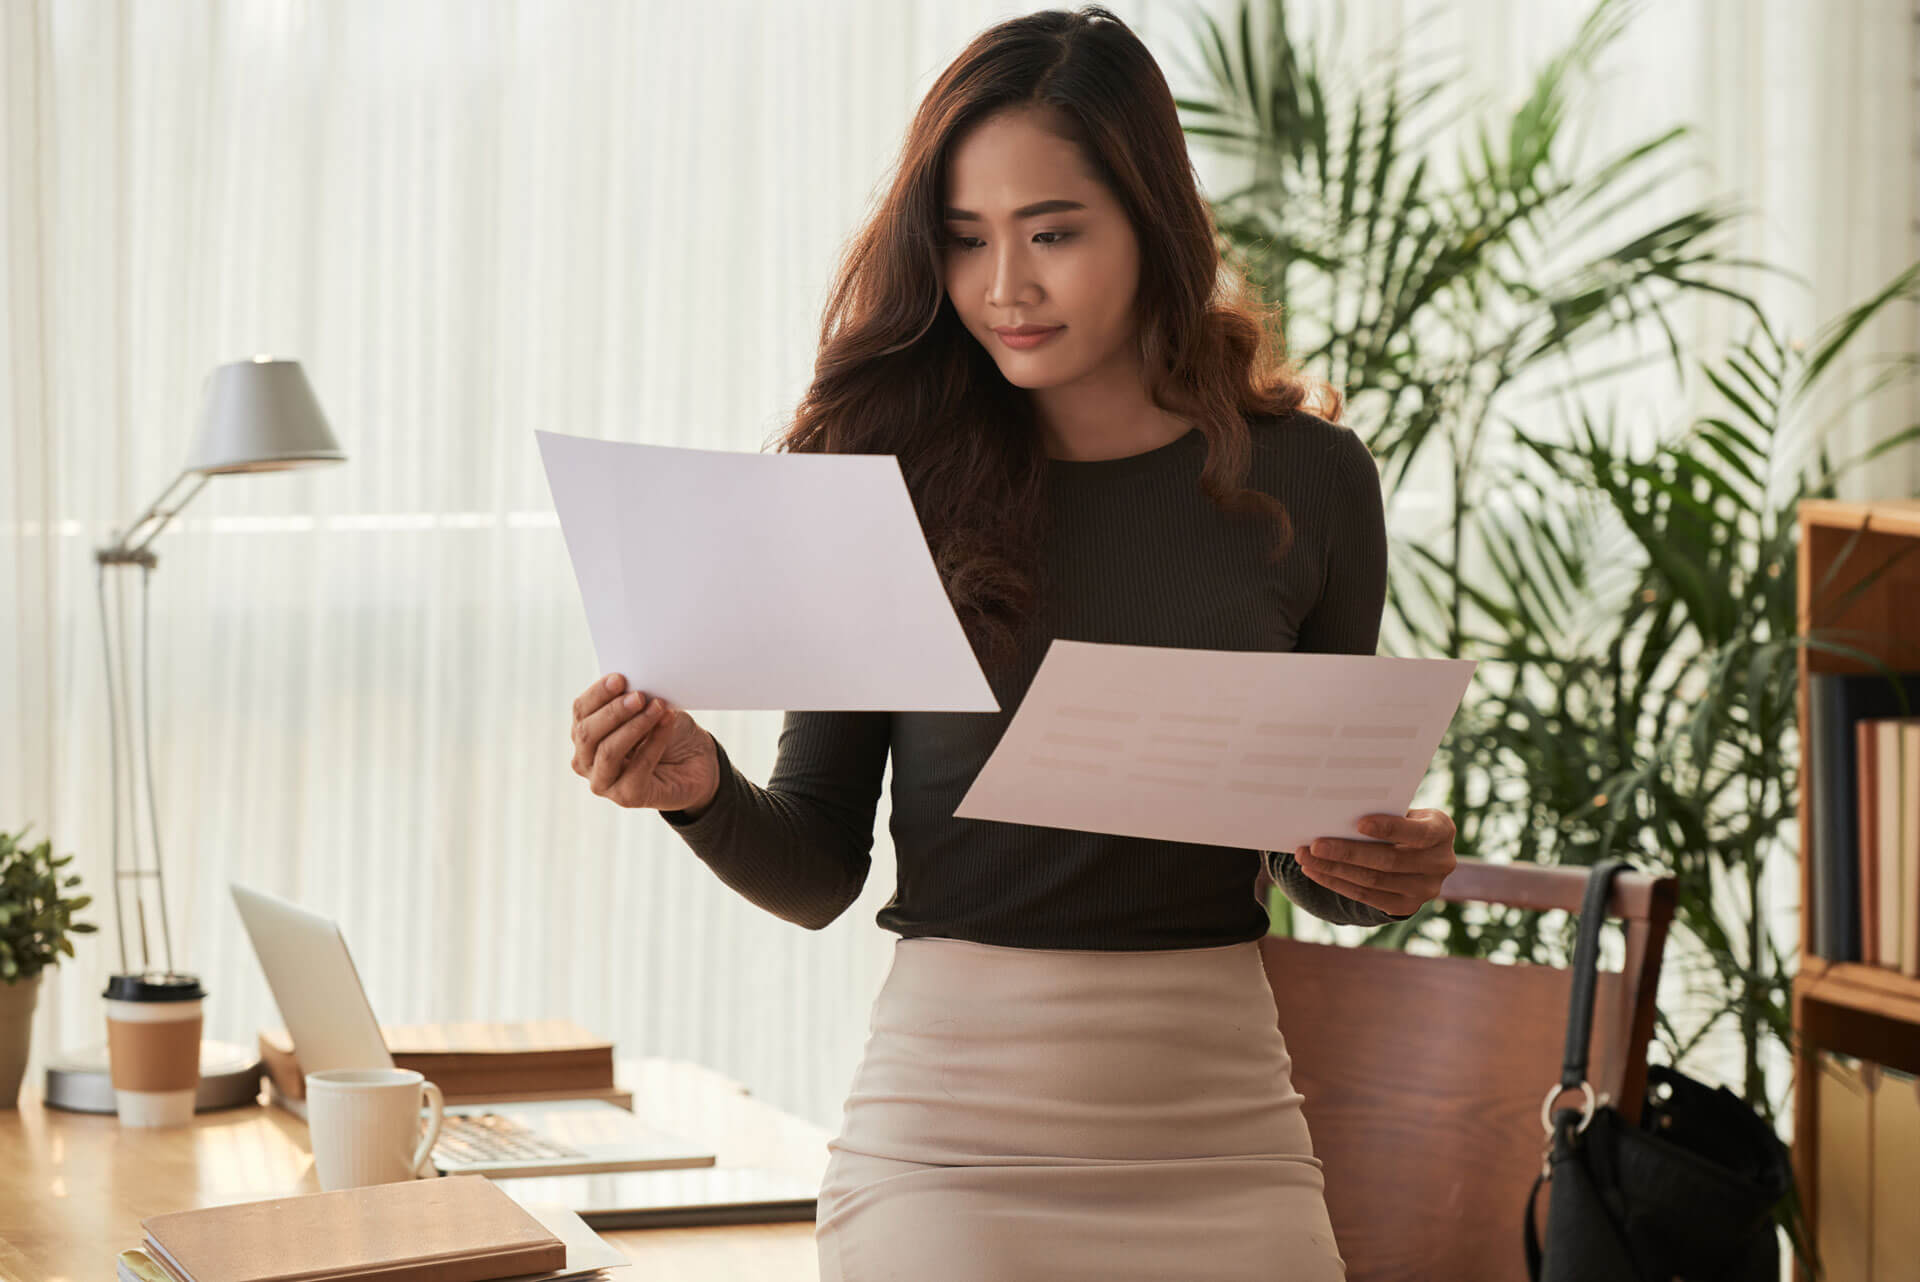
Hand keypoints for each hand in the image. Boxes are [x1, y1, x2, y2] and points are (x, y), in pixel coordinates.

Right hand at [570, 673, 719, 813]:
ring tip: (658, 707)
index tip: (620, 678)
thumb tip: (631, 685)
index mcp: (585, 733)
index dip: (598, 693)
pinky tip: (667, 723)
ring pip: (608, 752)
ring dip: (635, 726)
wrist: (697, 761)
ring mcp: (603, 782)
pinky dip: (654, 743)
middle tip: (639, 695)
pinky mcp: (626, 797)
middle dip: (613, 711)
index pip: (581, 711)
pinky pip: (637, 768)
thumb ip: (634, 698)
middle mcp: (586, 760)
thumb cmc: (666, 731)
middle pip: (586, 733)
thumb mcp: (648, 707)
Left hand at [1294, 807, 1456, 918]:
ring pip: (1372, 881)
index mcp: (1442, 831)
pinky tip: (1316, 871)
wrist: (1418, 854)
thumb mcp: (1404, 812)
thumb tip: (1337, 812)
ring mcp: (1425, 889)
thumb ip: (1383, 812)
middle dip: (1347, 852)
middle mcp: (1440, 863)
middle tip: (1315, 845)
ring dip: (1334, 869)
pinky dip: (1337, 883)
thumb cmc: (1403, 822)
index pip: (1417, 833)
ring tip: (1306, 857)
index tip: (1359, 823)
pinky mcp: (1406, 906)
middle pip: (1388, 860)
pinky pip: (1366, 896)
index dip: (1389, 829)